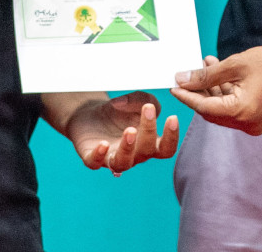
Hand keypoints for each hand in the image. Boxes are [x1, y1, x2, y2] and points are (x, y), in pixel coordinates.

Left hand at [56, 93, 180, 175]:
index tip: (172, 117)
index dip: (171, 137)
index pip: (165, 149)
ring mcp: (112, 157)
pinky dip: (99, 155)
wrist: (89, 115)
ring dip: (127, 148)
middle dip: (149, 131)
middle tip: (148, 110)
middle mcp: (133, 155)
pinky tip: (103, 144)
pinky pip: (95, 162)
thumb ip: (144, 99)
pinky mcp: (92, 157)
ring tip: (130, 131)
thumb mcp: (136, 101)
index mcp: (148, 145)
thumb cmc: (119, 113)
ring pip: (122, 162)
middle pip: (146, 152)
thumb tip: (141, 104)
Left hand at [169, 39, 261, 135]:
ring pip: (222, 109)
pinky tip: (219, 72)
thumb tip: (182, 79)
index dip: (187, 96)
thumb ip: (207, 75)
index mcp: (242, 113)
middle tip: (186, 74)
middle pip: (212, 111)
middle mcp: (248, 124)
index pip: (204, 107)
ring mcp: (254, 123)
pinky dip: (225, 92)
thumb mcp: (236, 64)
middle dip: (198, 92)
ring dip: (212, 88)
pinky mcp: (259, 118)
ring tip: (205, 64)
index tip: (172, 86)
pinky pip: (234, 108)